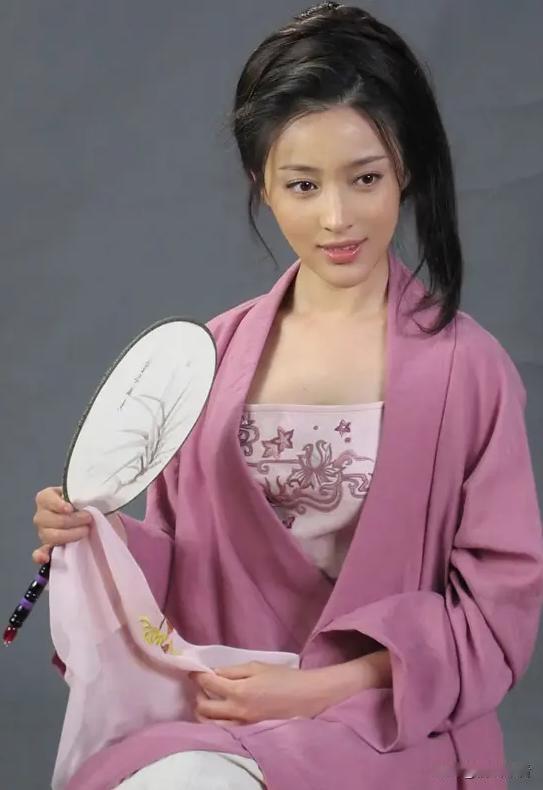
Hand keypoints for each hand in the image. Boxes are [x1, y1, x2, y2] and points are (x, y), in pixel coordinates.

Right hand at [32, 486, 93, 563]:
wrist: (86, 514)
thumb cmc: (83, 500)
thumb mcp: (82, 492)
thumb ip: (81, 494)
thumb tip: (88, 501)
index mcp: (46, 498)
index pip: (45, 499)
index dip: (58, 505)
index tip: (70, 508)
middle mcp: (41, 515)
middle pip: (51, 520)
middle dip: (72, 520)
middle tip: (88, 518)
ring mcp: (43, 532)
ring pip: (50, 536)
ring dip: (69, 535)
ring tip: (85, 531)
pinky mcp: (47, 546)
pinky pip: (39, 553)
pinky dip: (41, 556)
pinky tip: (46, 558)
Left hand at [189, 661, 334, 724]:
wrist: (307, 697)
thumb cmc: (284, 678)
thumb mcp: (258, 667)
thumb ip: (233, 671)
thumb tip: (214, 673)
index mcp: (239, 690)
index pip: (208, 684)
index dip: (197, 675)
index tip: (193, 671)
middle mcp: (237, 711)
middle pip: (203, 707)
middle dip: (197, 694)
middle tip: (200, 685)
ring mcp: (242, 725)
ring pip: (210, 725)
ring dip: (202, 712)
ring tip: (206, 701)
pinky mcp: (248, 733)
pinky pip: (223, 732)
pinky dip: (214, 723)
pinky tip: (217, 715)